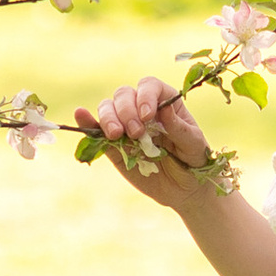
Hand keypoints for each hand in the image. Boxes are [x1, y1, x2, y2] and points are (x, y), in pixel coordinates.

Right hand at [74, 74, 212, 205]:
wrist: (184, 188)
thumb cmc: (194, 160)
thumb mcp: (194, 144)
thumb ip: (180, 127)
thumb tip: (164, 109)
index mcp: (165, 102)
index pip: (149, 86)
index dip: (145, 96)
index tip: (147, 116)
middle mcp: (142, 108)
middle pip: (124, 95)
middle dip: (126, 111)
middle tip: (136, 133)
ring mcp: (125, 126)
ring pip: (108, 108)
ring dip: (109, 118)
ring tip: (117, 136)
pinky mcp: (112, 146)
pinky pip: (96, 130)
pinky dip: (86, 123)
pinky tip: (81, 116)